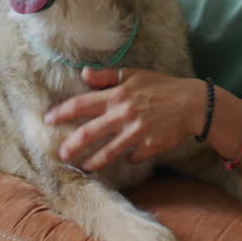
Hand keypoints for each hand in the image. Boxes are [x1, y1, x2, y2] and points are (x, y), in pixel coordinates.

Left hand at [43, 68, 204, 171]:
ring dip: (94, 161)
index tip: (48, 119)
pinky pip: (133, 156)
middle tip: (62, 154)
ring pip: (109, 152)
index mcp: (117, 96)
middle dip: (72, 145)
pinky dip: (128, 158)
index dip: (62, 113)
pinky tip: (125, 159)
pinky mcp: (150, 146)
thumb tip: (84, 73)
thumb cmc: (162, 86)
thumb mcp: (134, 74)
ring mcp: (137, 133)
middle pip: (90, 133)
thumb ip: (107, 76)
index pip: (81, 105)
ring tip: (84, 167)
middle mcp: (124, 115)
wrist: (193, 103)